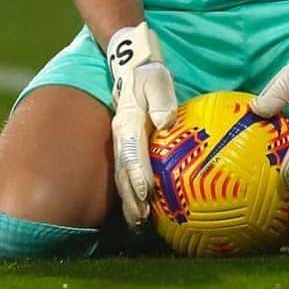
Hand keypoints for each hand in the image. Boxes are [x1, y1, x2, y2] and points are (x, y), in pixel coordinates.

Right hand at [106, 22, 177, 229]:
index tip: (144, 192)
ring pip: (123, 175)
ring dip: (130, 200)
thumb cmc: (148, 72)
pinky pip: (130, 170)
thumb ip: (161, 98)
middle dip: (130, 197)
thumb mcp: (156, 78)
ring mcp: (122, 142)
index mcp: (128, 121)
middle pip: (123, 171)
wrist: (132, 65)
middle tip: (142, 220)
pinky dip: (134, 191)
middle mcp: (121, 136)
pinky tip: (145, 208)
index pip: (132, 151)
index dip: (137, 173)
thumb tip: (166, 121)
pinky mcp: (129, 145)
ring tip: (140, 223)